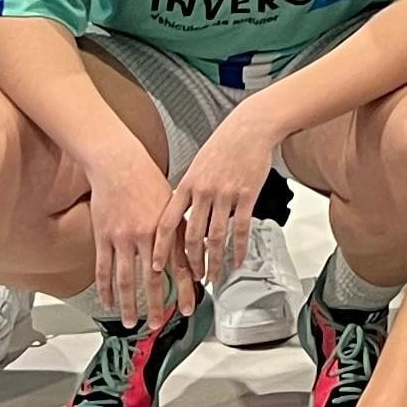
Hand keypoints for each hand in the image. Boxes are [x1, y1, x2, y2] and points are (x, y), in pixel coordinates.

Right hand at [86, 144, 186, 327]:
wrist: (120, 165)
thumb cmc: (149, 184)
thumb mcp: (174, 208)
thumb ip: (181, 235)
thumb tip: (197, 257)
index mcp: (167, 231)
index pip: (180, 267)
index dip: (186, 290)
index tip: (189, 309)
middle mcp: (146, 237)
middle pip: (152, 280)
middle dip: (156, 305)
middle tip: (157, 325)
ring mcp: (122, 238)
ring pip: (126, 280)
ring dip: (129, 304)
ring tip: (131, 322)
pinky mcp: (103, 237)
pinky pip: (103, 269)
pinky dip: (106, 289)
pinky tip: (108, 303)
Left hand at [163, 107, 283, 293]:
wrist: (250, 128)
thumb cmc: (224, 145)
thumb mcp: (197, 166)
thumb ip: (189, 191)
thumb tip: (182, 215)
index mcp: (187, 185)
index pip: (167, 223)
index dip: (161, 248)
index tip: (156, 267)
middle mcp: (203, 192)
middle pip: (192, 237)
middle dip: (191, 263)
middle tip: (193, 278)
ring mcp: (225, 195)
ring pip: (216, 237)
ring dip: (215, 261)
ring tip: (215, 276)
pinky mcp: (247, 196)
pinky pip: (241, 229)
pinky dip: (239, 249)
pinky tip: (239, 259)